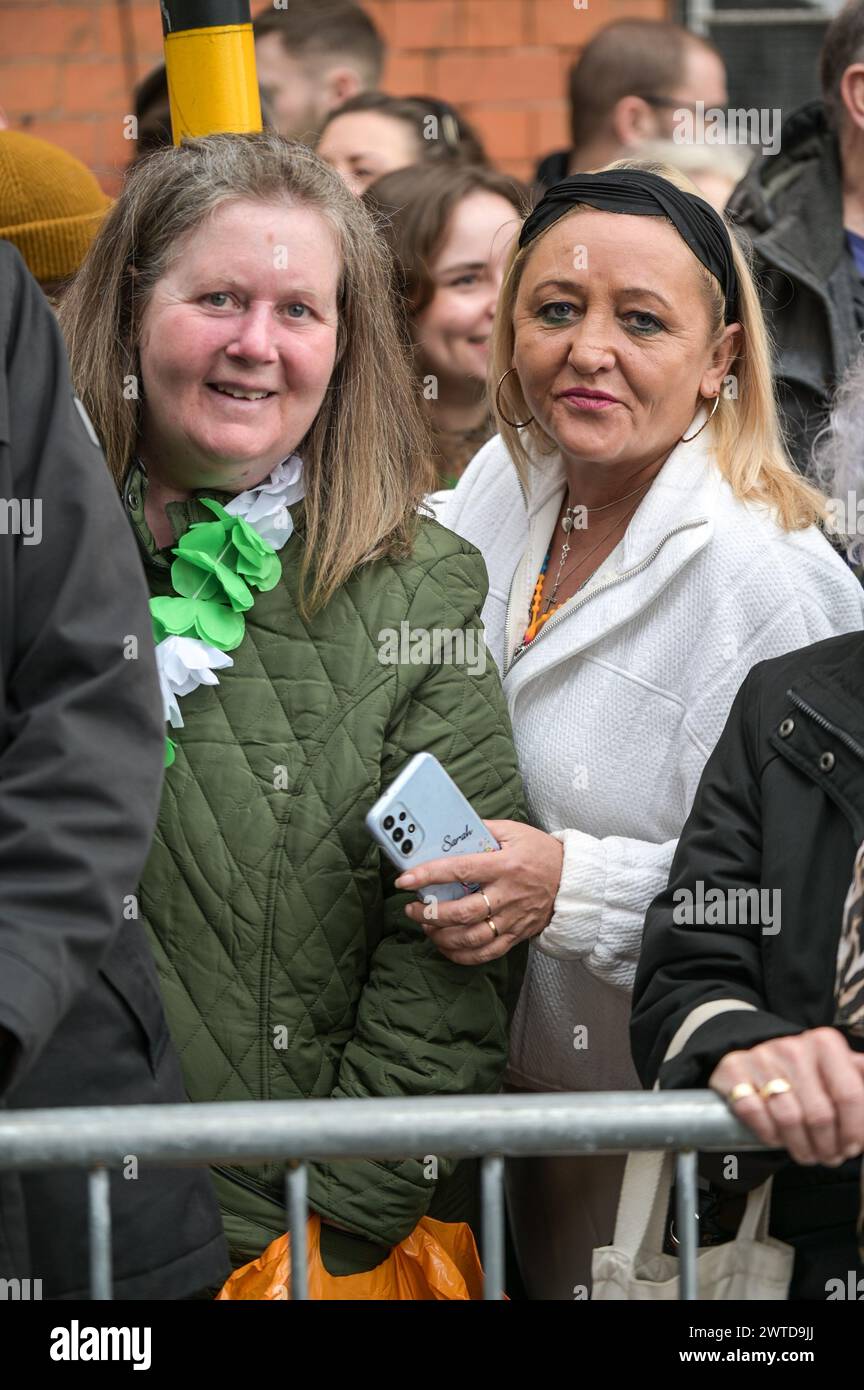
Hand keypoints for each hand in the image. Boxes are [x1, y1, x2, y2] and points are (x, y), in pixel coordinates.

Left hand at [395, 820, 563, 963]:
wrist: (574, 880)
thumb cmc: (541, 852)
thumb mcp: (514, 832)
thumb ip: (482, 830)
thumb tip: (450, 831)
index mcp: (504, 865)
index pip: (459, 870)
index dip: (428, 876)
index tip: (405, 880)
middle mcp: (508, 894)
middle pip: (463, 911)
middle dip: (431, 914)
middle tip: (412, 909)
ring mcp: (513, 918)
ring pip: (471, 937)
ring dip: (442, 936)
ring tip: (427, 927)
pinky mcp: (517, 935)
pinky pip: (486, 953)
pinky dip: (461, 955)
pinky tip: (445, 947)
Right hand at [710, 1027, 863, 1166]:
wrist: (755, 1051)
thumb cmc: (807, 1071)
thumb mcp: (841, 1070)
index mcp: (826, 1044)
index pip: (851, 1096)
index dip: (856, 1131)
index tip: (854, 1146)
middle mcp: (794, 1047)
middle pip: (820, 1115)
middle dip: (828, 1147)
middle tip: (829, 1156)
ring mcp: (761, 1057)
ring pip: (787, 1118)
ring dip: (800, 1148)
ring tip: (807, 1153)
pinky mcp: (733, 1070)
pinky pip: (753, 1113)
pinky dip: (767, 1135)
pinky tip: (777, 1138)